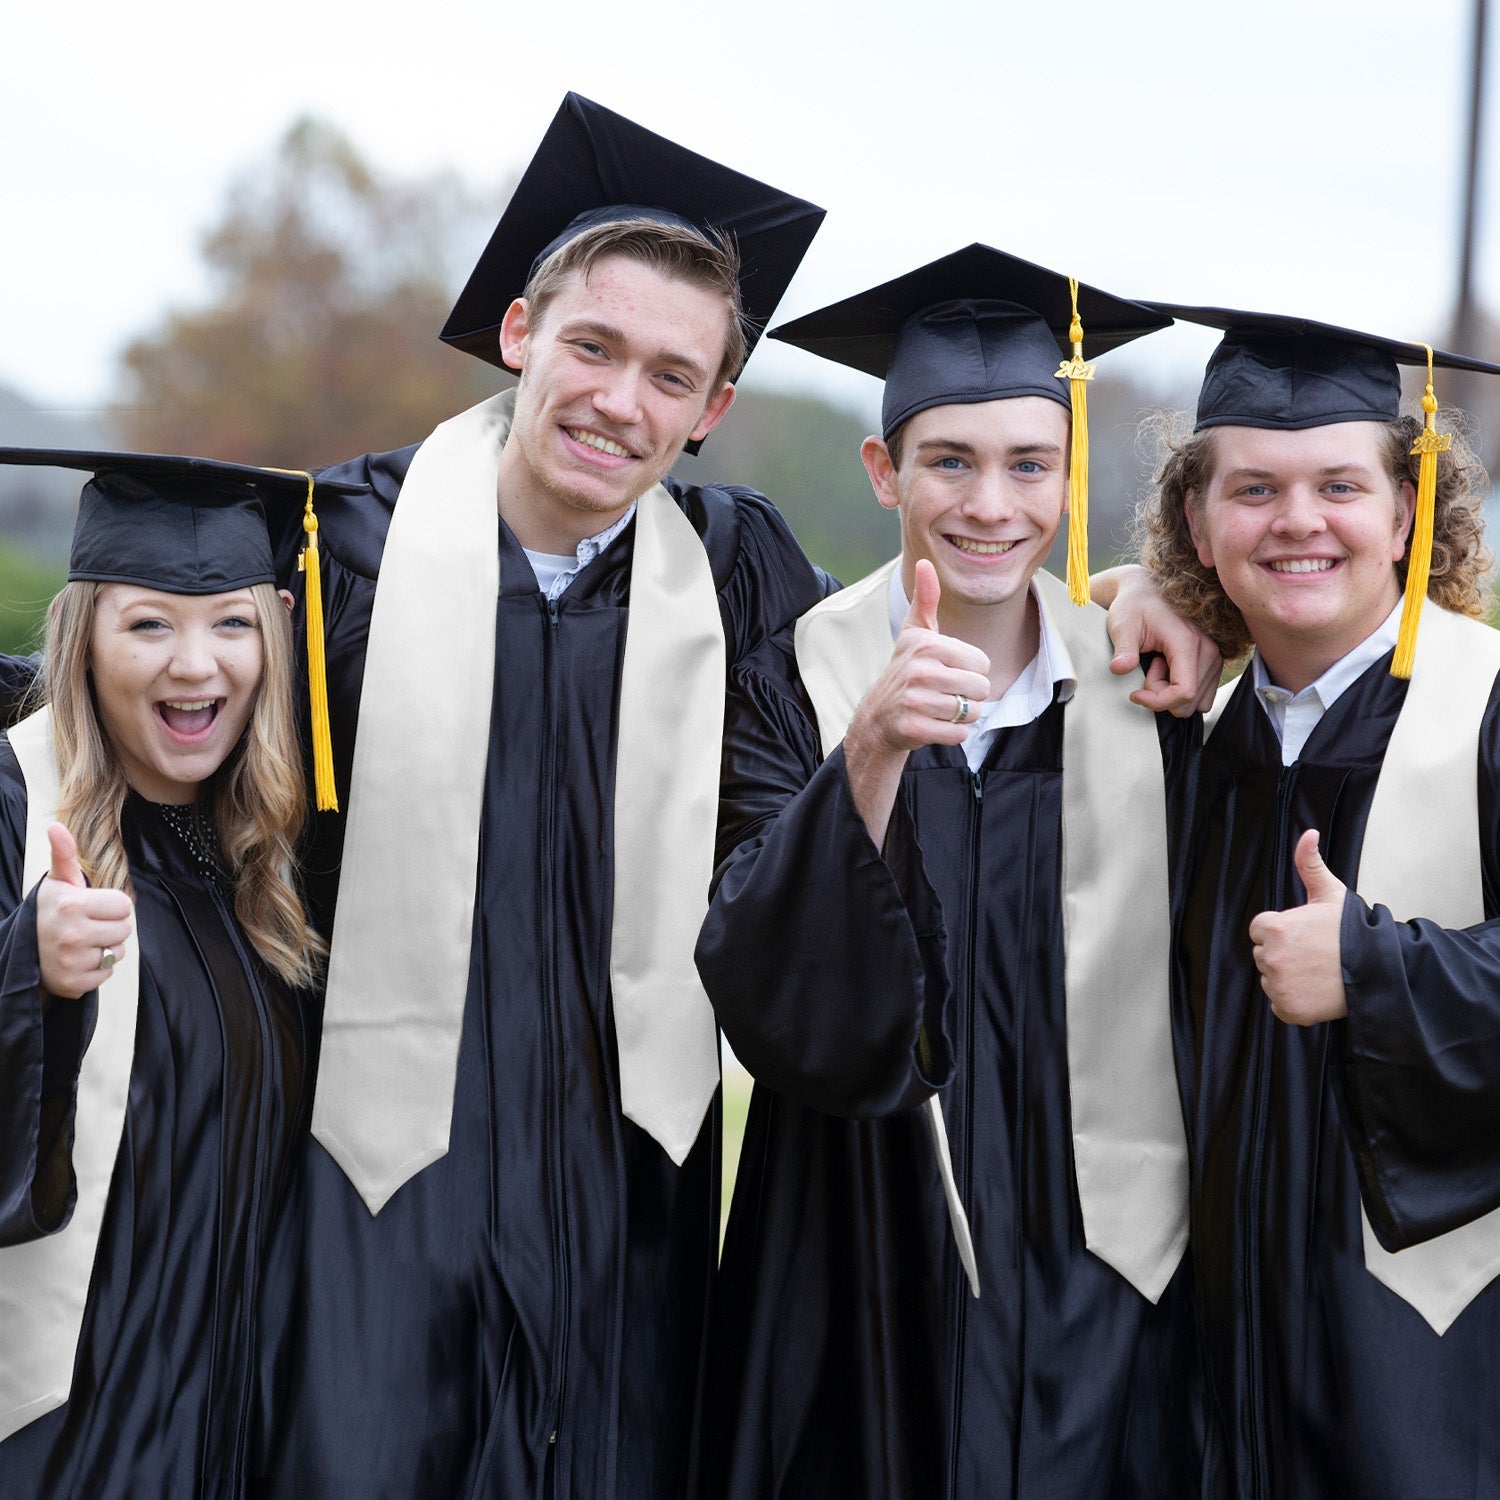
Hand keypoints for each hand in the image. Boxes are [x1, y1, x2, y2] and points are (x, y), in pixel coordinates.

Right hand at [36, 823, 132, 999]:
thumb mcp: (57, 882)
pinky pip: (107, 974)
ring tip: (80, 943)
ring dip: (104, 948)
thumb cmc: (50, 911)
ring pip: (117, 952)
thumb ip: (64, 854)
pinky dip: (96, 970)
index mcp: (72, 905)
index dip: (110, 905)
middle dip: (110, 926)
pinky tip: (77, 961)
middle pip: (125, 929)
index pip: (124, 905)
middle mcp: (71, 934)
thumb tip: (55, 826)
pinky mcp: (73, 983)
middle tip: (85, 926)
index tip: (89, 907)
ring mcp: (71, 961)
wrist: (24, 951)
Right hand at [852, 560, 991, 755]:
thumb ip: (926, 599)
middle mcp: (920, 671)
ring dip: (961, 715)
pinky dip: (952, 733)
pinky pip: (959, 734)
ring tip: (939, 709)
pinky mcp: (914, 727)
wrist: (879, 716)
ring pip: (971, 712)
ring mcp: (915, 700)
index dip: (970, 671)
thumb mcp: (915, 633)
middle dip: (969, 696)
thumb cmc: (906, 670)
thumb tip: (925, 562)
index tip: (947, 672)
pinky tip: (934, 724)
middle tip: (945, 693)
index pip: (982, 663)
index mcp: (927, 645)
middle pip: (981, 688)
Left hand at [1097, 564, 1221, 716]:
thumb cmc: (1135, 606)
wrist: (1146, 592)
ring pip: (1196, 700)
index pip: (1184, 692)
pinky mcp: (1213, 661)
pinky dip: (1182, 689)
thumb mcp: (1123, 625)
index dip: (1157, 701)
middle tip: (1149, 667)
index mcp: (1188, 642)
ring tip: (1158, 664)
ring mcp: (1214, 656)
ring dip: (1172, 691)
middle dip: (1162, 694)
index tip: (1136, 694)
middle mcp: (1208, 649)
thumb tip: (1120, 668)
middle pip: (1189, 700)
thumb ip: (1123, 649)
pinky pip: (1202, 694)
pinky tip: (1168, 668)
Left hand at [1247, 829, 1347, 1024]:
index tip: (1306, 934)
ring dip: (1288, 976)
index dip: (1283, 930)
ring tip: (1317, 971)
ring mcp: (1279, 985)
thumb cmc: (1352, 931)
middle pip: (1264, 954)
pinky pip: (1279, 1003)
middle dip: (1284, 953)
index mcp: (1274, 928)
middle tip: (1315, 953)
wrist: (1378, 970)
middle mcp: (1271, 957)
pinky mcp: (1288, 1009)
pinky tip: (1316, 990)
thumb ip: (1309, 863)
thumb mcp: (1330, 893)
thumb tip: (1308, 834)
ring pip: (1271, 978)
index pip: (1261, 930)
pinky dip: (1294, 1000)